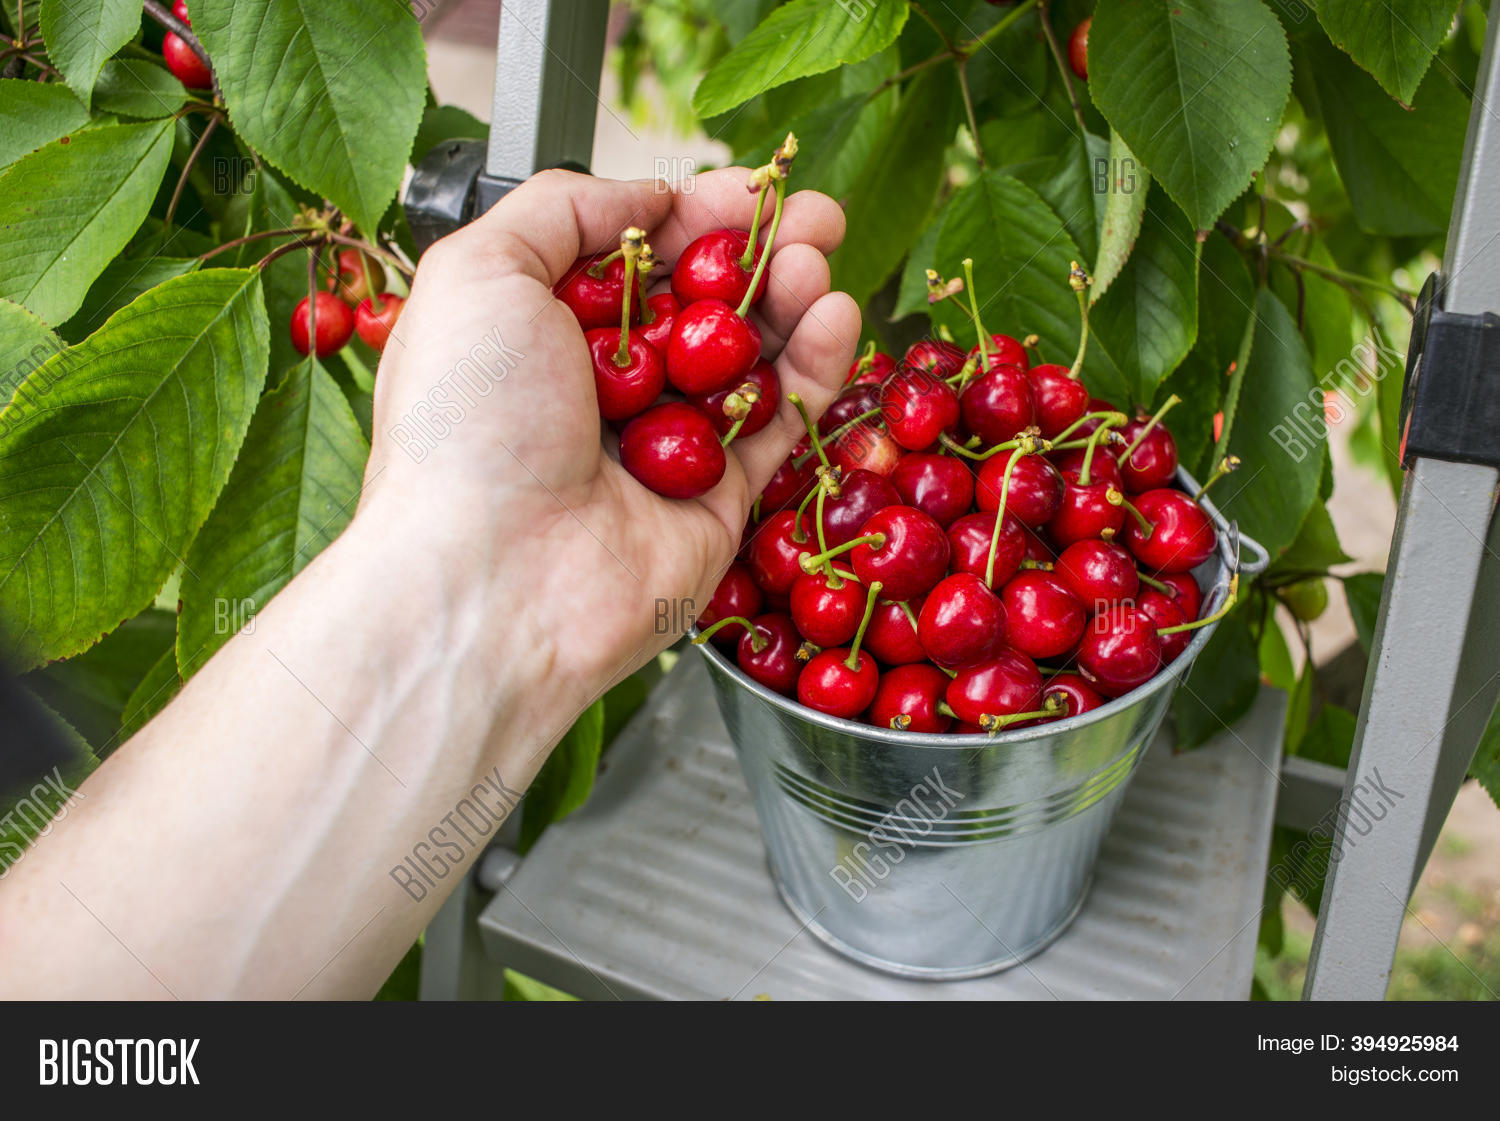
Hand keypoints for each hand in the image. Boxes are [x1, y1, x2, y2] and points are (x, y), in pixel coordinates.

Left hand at [361, 168, 859, 690]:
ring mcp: (664, 445)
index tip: (752, 189)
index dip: (699, 218)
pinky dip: (814, 369)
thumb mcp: (479, 273)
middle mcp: (603, 389)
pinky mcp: (717, 500)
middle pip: (704, 304)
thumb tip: (645, 195)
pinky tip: (834, 317)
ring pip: (749, 359)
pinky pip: (778, 424)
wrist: (493, 578)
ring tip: (817, 260)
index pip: (638, 258)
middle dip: (761, 254)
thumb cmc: (464, 428)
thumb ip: (560, 208)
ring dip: (792, 300)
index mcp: (539, 334)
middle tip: (813, 216)